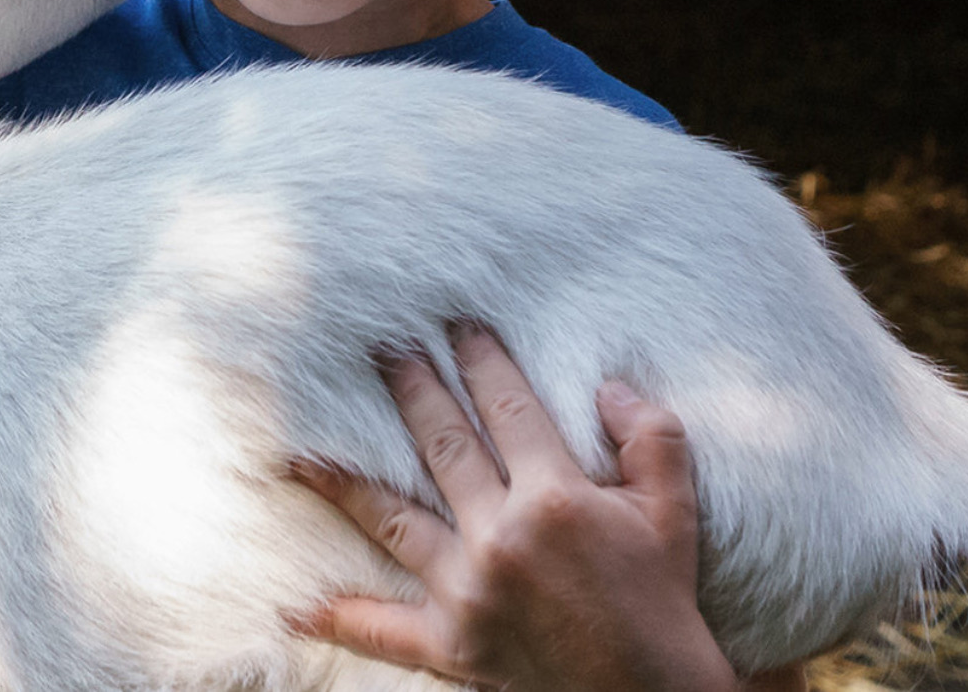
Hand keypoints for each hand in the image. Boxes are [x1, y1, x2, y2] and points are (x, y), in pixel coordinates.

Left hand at [291, 322, 806, 691]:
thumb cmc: (662, 601)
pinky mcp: (451, 643)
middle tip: (382, 349)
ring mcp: (468, 590)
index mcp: (556, 498)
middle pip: (441, 445)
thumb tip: (610, 386)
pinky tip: (293, 607)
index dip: (480, 360)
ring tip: (302, 454)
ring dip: (345, 482)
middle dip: (411, 389)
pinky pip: (381, 629)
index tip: (457, 325)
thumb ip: (651, 441)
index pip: (506, 408)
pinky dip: (338, 617)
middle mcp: (502, 535)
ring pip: (391, 519)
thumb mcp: (674, 513)